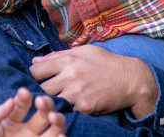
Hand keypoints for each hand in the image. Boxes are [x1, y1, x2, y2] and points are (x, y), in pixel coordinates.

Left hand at [0, 87, 65, 136]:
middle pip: (43, 111)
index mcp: (12, 120)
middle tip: (40, 101)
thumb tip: (11, 100)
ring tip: (52, 117)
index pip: (22, 104)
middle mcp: (27, 129)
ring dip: (58, 119)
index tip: (23, 92)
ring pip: (54, 126)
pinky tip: (60, 136)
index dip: (24, 97)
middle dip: (46, 103)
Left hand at [29, 44, 156, 117]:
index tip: (36, 80)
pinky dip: (66, 110)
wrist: (131, 79)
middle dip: (40, 92)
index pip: (36, 70)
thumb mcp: (84, 52)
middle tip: (43, 95)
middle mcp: (71, 76)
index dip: (33, 77)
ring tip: (54, 102)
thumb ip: (59, 56)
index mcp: (69, 60)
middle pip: (41, 89)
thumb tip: (35, 61)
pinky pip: (67, 111)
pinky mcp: (85, 107)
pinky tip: (70, 107)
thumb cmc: (106, 63)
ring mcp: (77, 92)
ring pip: (52, 102)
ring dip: (52, 103)